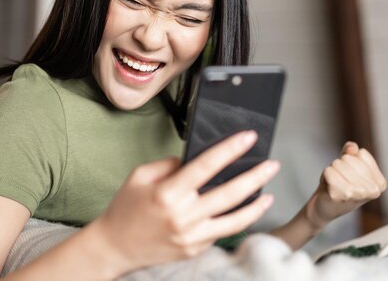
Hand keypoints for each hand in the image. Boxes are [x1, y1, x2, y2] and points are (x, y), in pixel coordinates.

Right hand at [91, 131, 279, 274]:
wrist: (115, 246)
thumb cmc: (125, 209)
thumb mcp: (140, 176)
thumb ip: (169, 165)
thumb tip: (194, 161)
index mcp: (168, 193)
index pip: (206, 166)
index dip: (230, 150)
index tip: (247, 138)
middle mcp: (182, 216)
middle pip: (229, 194)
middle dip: (255, 177)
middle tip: (271, 165)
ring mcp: (191, 237)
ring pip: (234, 220)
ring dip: (255, 206)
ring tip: (269, 193)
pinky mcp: (194, 250)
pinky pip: (219, 233)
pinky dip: (234, 221)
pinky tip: (242, 211)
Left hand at [305, 142, 386, 229]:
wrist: (324, 207)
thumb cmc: (338, 185)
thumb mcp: (348, 166)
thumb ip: (351, 153)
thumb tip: (352, 148)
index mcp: (380, 183)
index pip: (362, 154)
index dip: (350, 160)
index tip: (349, 174)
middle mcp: (373, 190)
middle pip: (348, 158)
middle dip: (339, 165)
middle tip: (339, 180)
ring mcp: (358, 194)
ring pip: (338, 164)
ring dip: (332, 171)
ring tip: (334, 183)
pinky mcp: (341, 195)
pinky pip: (329, 171)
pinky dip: (325, 175)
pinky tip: (329, 187)